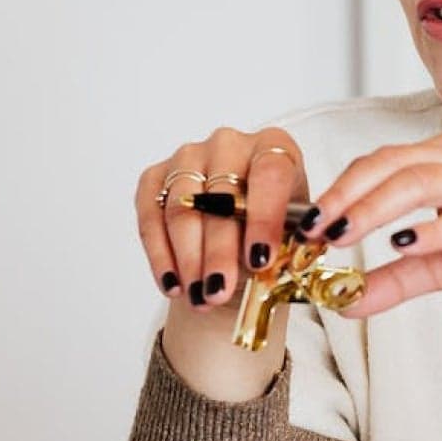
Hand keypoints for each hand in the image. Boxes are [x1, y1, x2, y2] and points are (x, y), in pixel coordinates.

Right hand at [133, 126, 307, 399]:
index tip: (261, 260)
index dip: (264, 218)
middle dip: (219, 251)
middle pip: (221, 196)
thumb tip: (277, 262)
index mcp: (274, 147)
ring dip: (189, 259)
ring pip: (183, 208)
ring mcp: (188, 157)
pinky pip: (151, 216)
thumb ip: (289, 248)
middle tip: (219, 291)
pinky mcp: (156, 177)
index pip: (269, 175)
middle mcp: (230, 143)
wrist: (237, 241)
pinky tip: (173, 286)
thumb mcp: (290, 242)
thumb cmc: (270, 237)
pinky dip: (160, 255)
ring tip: (199, 297)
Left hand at [305, 139, 441, 325]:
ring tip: (344, 234)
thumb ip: (396, 279)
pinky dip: (434, 228)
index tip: (305, 226)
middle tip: (313, 229)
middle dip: (346, 195)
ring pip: (423, 179)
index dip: (338, 190)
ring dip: (377, 205)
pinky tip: (404, 244)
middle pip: (392, 164)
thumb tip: (344, 302)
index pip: (378, 163)